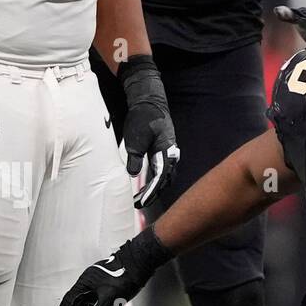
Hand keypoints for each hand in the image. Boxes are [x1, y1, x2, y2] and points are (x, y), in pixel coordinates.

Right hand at [52, 229, 171, 305]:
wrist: (142, 261)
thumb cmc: (125, 278)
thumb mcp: (109, 301)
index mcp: (84, 282)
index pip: (68, 302)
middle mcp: (88, 281)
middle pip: (76, 303)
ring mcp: (98, 282)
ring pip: (86, 302)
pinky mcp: (108, 284)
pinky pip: (95, 300)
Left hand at [119, 55, 178, 208]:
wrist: (148, 101)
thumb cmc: (142, 118)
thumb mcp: (135, 139)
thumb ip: (135, 158)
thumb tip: (134, 175)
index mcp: (166, 151)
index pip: (160, 177)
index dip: (151, 192)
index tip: (141, 202)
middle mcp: (171, 154)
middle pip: (166, 180)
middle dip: (154, 193)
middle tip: (140, 204)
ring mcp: (170, 152)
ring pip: (165, 176)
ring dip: (155, 188)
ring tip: (142, 197)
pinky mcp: (164, 150)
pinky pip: (162, 169)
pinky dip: (155, 179)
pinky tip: (146, 184)